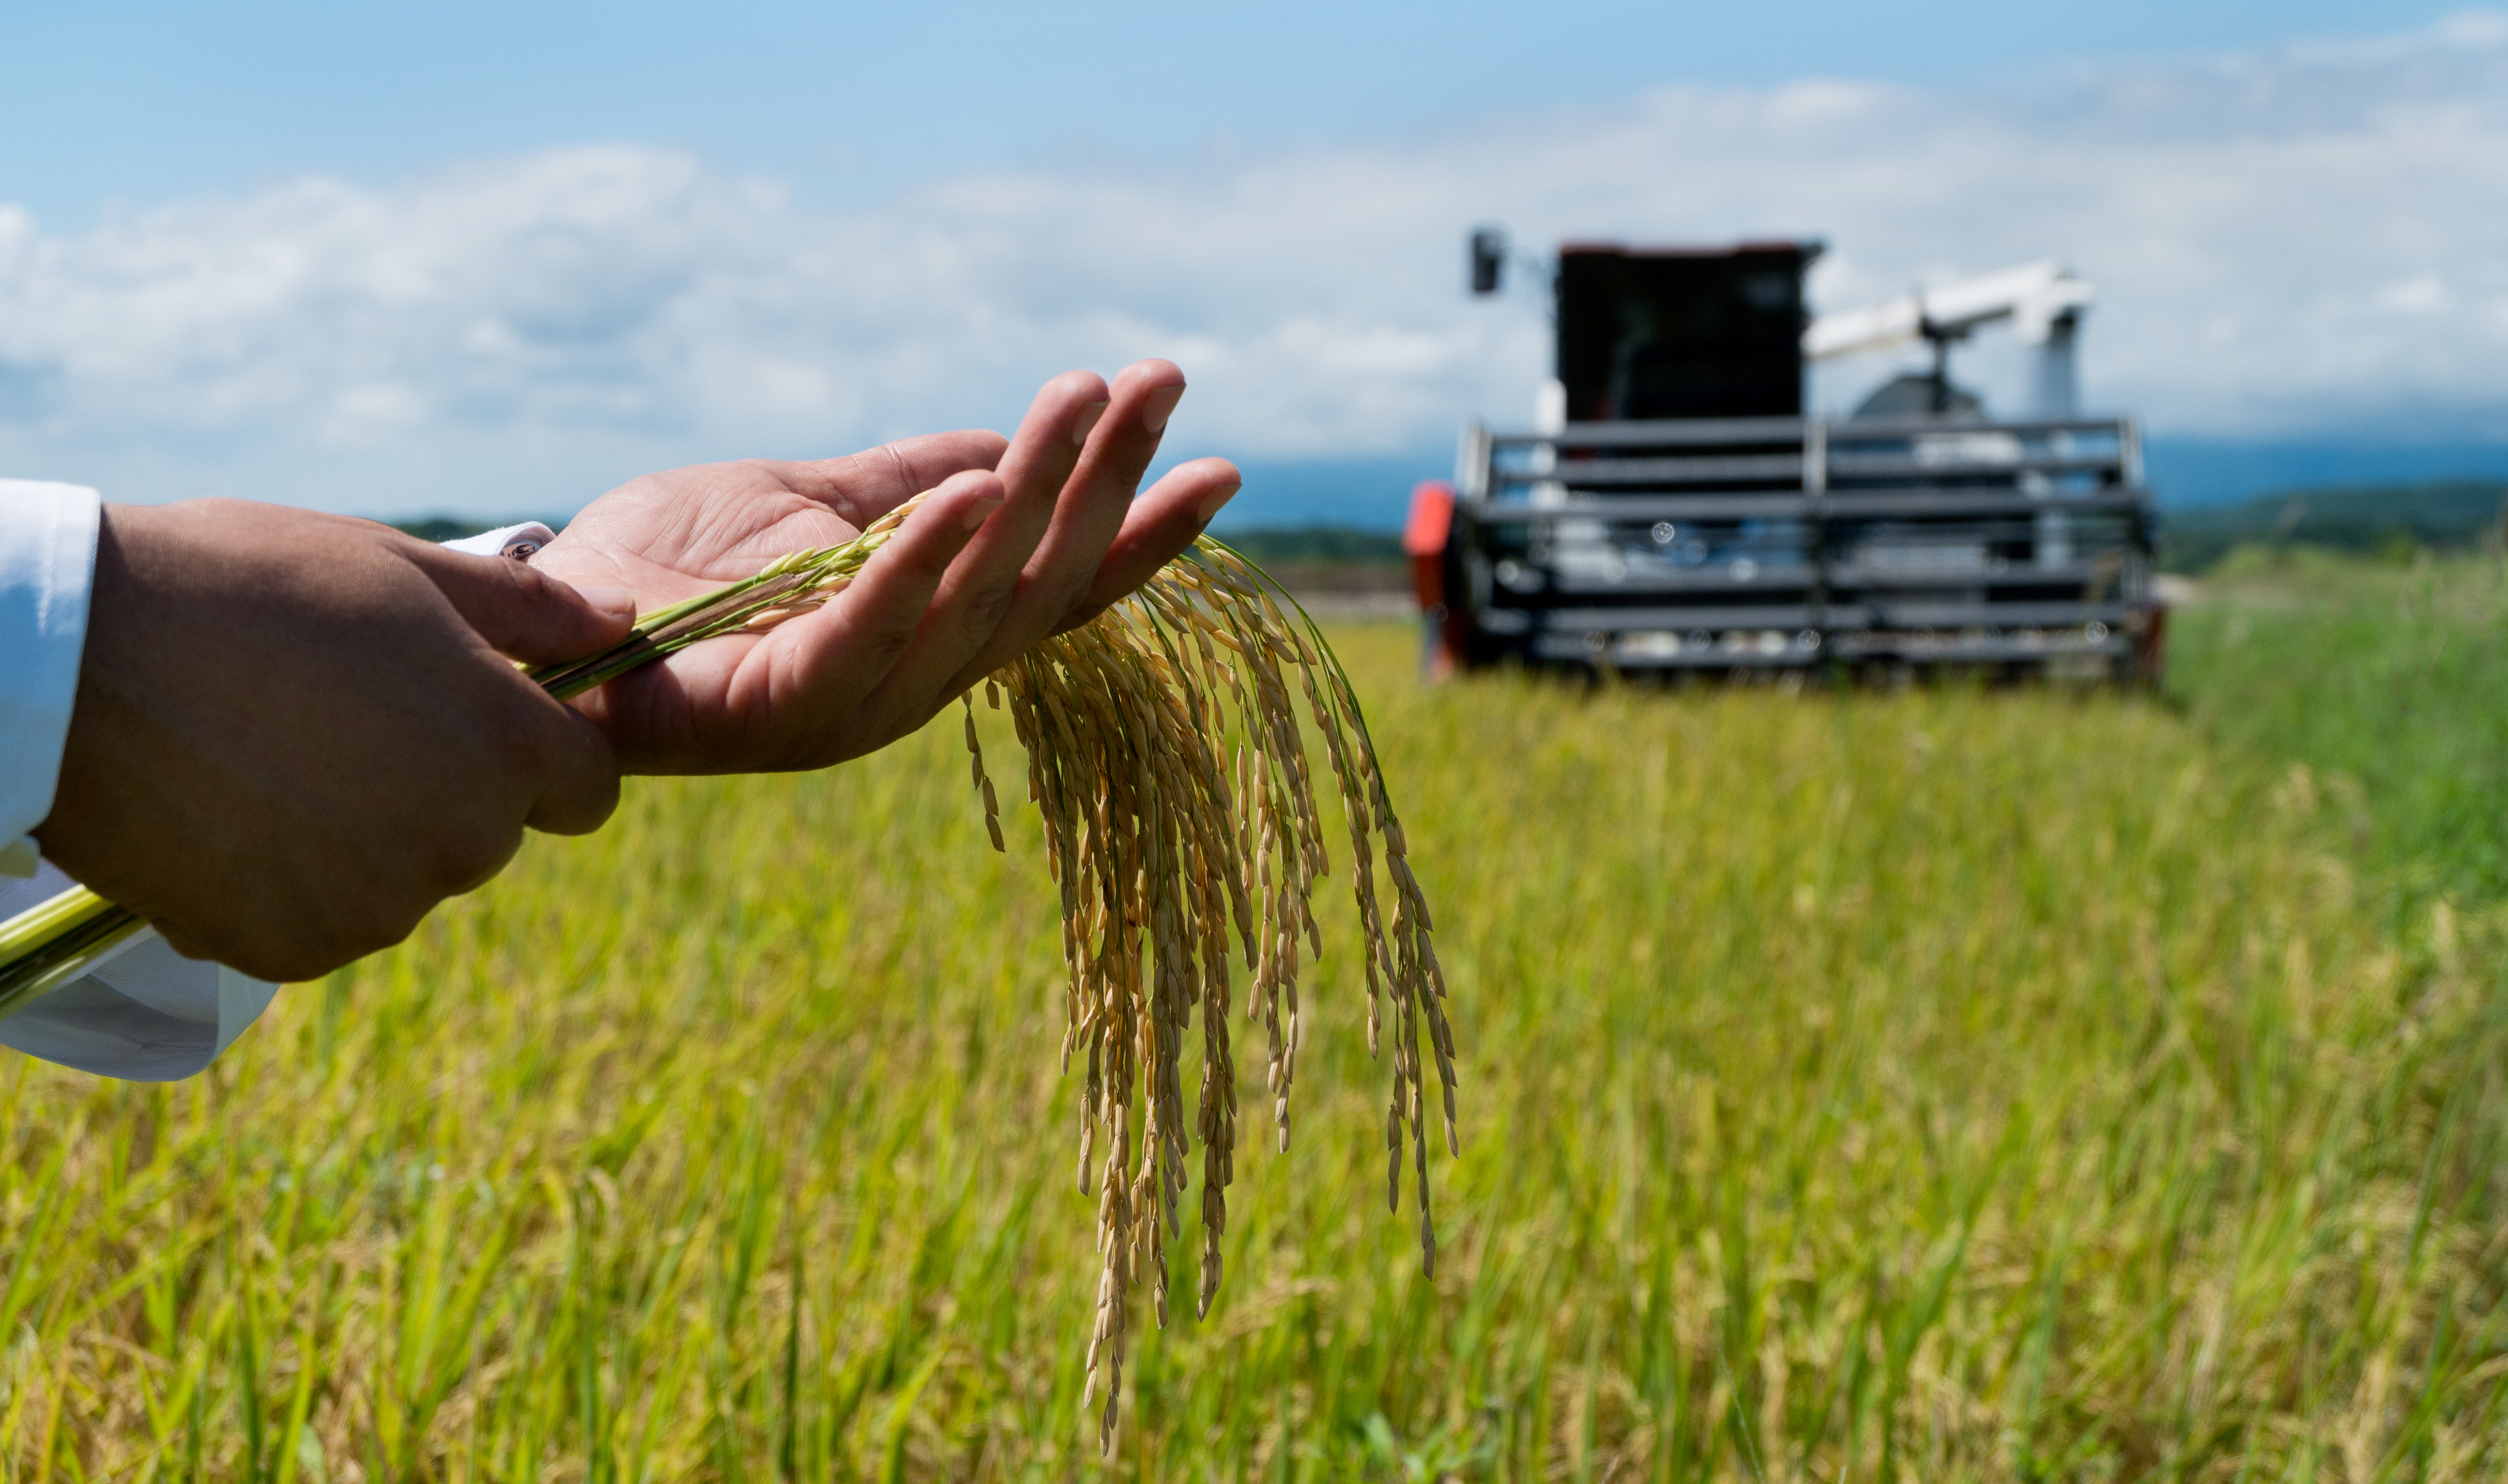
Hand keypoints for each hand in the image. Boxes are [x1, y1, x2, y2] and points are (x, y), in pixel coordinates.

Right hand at [35, 500, 632, 980]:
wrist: (75, 663)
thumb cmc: (247, 588)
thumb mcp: (405, 570)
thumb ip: (531, 612)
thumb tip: (621, 621)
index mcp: (505, 750)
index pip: (588, 789)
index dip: (542, 751)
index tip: (474, 716)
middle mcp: (459, 845)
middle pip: (489, 833)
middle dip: (441, 785)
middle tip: (340, 716)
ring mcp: (374, 910)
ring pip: (403, 880)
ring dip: (362, 834)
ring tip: (272, 753)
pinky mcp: (288, 953)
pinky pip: (321, 921)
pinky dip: (288, 880)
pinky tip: (231, 808)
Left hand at [529, 360, 1240, 773]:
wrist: (543, 624)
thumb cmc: (672, 567)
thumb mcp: (812, 503)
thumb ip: (905, 485)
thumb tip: (1004, 446)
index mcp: (928, 638)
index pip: (1061, 588)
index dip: (1142, 531)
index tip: (1221, 464)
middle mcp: (911, 683)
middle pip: (1041, 583)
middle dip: (1107, 481)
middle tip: (1157, 385)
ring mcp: (856, 703)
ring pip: (977, 595)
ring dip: (1040, 490)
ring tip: (1083, 399)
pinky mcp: (787, 705)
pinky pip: (875, 626)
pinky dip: (930, 560)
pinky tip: (982, 488)